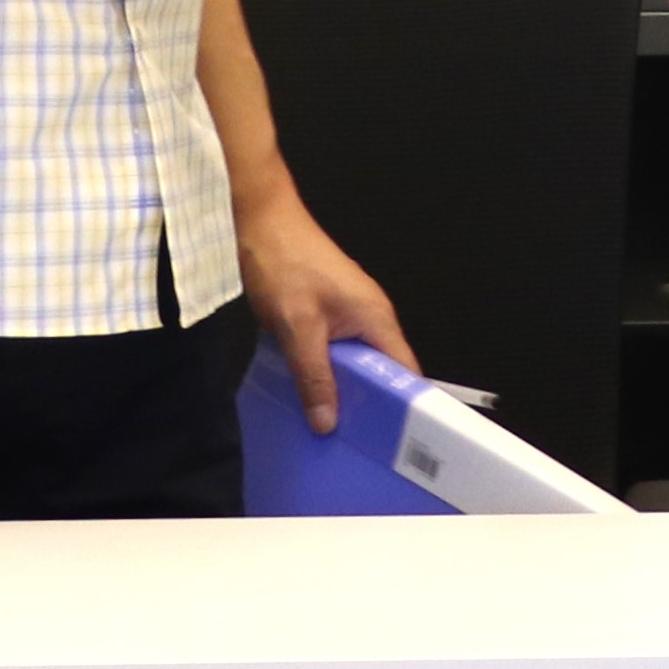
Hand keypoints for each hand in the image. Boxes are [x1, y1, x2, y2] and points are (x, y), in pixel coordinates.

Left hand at [233, 175, 413, 435]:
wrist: (262, 222)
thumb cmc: (285, 266)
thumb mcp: (297, 326)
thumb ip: (314, 375)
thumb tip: (328, 423)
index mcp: (376, 318)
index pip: (405, 370)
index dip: (404, 407)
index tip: (393, 444)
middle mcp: (371, 318)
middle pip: (382, 371)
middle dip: (370, 407)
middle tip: (354, 447)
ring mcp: (350, 314)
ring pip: (356, 364)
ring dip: (344, 392)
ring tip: (330, 431)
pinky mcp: (329, 314)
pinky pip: (336, 353)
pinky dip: (326, 374)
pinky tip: (308, 397)